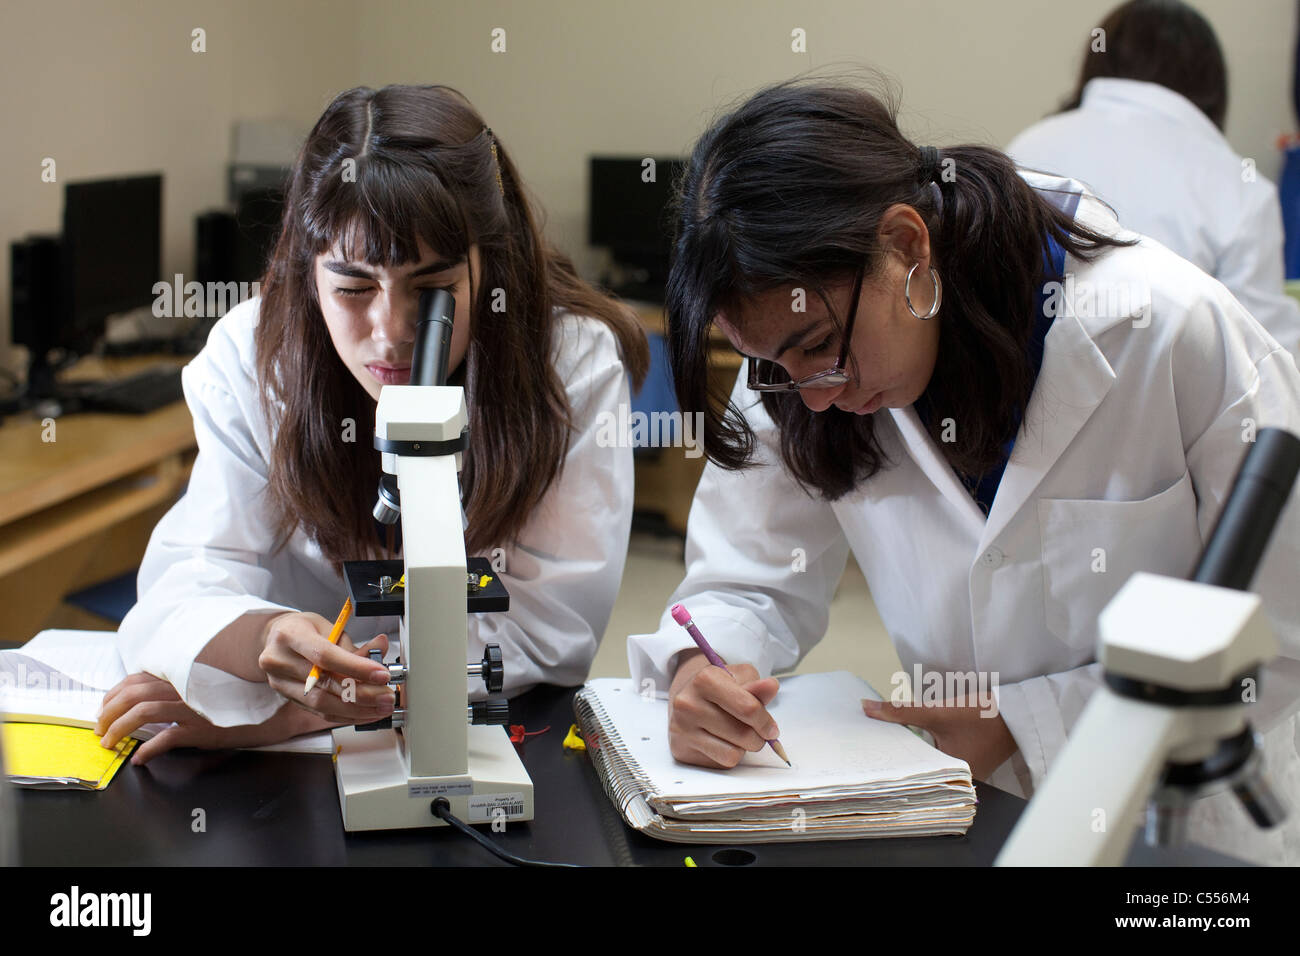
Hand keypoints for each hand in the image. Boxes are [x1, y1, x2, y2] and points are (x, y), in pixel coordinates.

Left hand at [94, 673, 341, 764]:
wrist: (279, 709)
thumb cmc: (248, 697)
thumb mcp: (212, 686)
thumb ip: (187, 685)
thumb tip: (156, 694)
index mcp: (187, 674)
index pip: (139, 677)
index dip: (115, 691)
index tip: (105, 705)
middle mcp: (187, 687)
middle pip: (134, 694)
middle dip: (108, 711)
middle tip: (100, 728)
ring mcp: (194, 708)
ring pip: (143, 713)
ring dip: (119, 729)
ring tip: (110, 743)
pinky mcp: (203, 729)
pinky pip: (167, 739)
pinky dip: (148, 750)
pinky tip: (141, 759)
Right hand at [257, 611, 394, 722]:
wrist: (275, 639)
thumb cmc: (303, 629)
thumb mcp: (328, 627)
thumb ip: (354, 644)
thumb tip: (382, 647)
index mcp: (290, 635)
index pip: (325, 656)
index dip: (357, 668)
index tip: (382, 675)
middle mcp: (280, 661)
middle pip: (325, 685)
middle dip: (362, 694)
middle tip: (387, 696)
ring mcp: (280, 683)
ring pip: (322, 704)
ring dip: (356, 710)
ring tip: (380, 708)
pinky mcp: (288, 698)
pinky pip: (319, 712)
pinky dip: (345, 715)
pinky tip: (365, 713)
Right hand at [667, 649, 780, 768]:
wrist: (689, 699)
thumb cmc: (720, 687)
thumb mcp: (740, 678)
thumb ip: (757, 687)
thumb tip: (771, 686)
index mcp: (705, 680)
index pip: (748, 708)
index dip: (765, 722)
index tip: (771, 729)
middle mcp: (688, 703)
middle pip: (743, 734)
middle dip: (758, 738)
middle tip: (756, 732)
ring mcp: (682, 728)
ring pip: (733, 753)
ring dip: (744, 748)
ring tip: (738, 735)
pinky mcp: (681, 749)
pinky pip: (721, 763)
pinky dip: (729, 755)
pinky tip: (723, 742)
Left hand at [861, 696, 1017, 780]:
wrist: (1017, 710)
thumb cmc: (983, 715)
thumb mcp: (937, 712)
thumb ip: (901, 712)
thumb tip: (866, 708)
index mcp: (951, 779)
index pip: (909, 773)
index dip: (887, 761)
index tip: (863, 751)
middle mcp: (958, 783)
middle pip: (916, 768)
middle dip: (895, 754)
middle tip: (865, 743)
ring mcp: (963, 773)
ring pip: (926, 762)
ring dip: (908, 749)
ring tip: (879, 738)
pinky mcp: (966, 762)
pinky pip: (936, 757)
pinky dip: (922, 746)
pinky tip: (906, 735)